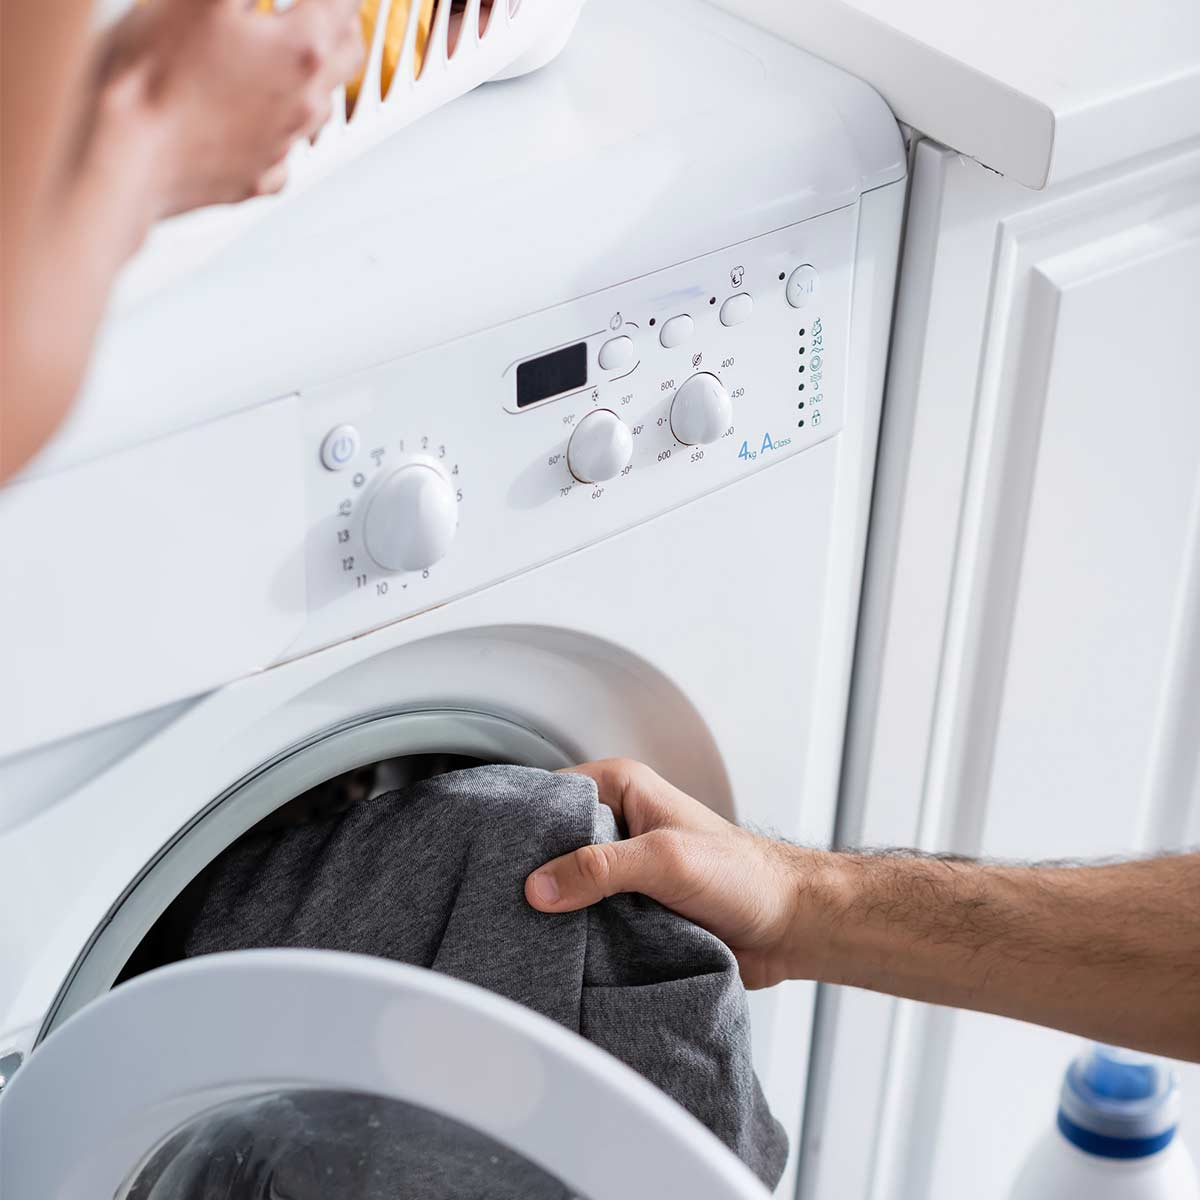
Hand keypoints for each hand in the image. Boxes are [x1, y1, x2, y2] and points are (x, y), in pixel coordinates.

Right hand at [94, 0, 363, 217]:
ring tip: (285, 56)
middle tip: (327, 5)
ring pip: (321, 106)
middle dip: (342, 22)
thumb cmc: (154, 76)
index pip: (346, 1)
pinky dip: (277, 128)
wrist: (125, 157)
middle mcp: (305, 102)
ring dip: (313, 75)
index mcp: (301, 50)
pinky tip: (252, 115)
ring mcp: (284, 146)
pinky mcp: (258, 178)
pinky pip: (284, 153)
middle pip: (349, 55)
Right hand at [524, 759, 824, 988]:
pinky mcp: (627, 909)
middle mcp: (616, 823)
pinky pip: (584, 920)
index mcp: (621, 788)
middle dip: (532, 873)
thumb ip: (601, 868)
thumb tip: (537, 886)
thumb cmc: (743, 876)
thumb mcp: (666, 861)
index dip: (522, 825)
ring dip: (553, 911)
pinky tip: (552, 952)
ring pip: (564, 887)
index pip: (550, 796)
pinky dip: (573, 936)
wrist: (787, 926)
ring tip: (517, 932)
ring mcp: (620, 868)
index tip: (490, 854)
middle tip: (498, 901)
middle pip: (551, 845)